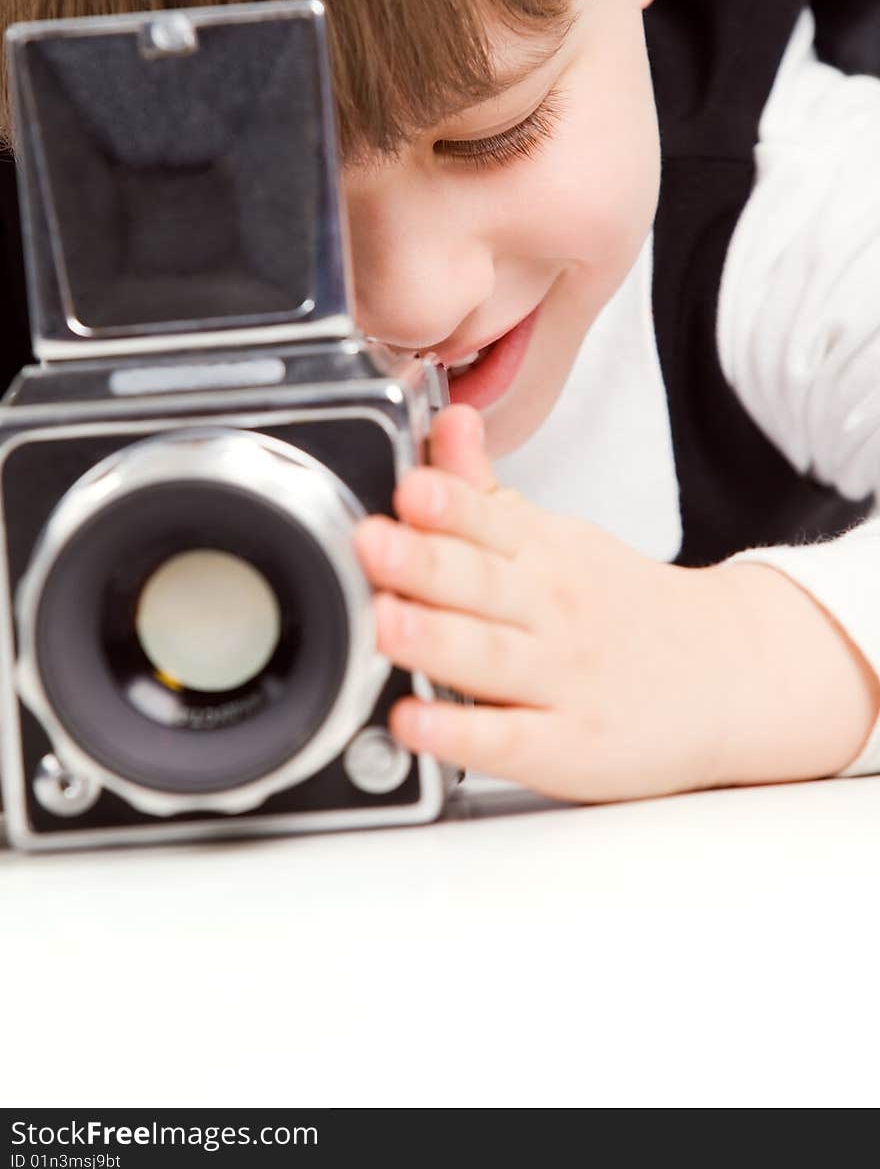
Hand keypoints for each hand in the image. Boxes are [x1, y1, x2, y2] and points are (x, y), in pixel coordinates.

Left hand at [353, 404, 742, 803]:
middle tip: (373, 544)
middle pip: (481, 582)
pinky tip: (414, 724)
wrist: (733, 672)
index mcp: (542, 553)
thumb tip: (446, 421)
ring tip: (385, 623)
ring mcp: (561, 679)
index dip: (446, 504)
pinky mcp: (567, 747)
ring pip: (489, 657)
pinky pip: (508, 740)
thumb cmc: (621, 607)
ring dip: (435, 639)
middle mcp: (549, 610)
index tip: (409, 488)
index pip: (488, 519)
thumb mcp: (557, 538)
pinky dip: (460, 735)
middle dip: (424, 561)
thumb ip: (483, 490)